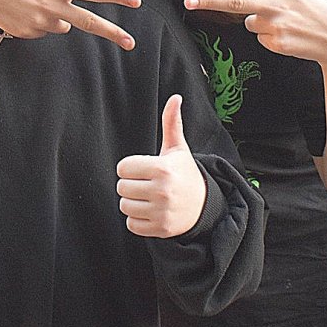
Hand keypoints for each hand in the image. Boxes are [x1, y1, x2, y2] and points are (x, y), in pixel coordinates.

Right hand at [0, 0, 141, 49]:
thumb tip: (64, 21)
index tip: (136, 2)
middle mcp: (51, 7)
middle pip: (88, 22)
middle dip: (112, 33)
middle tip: (130, 43)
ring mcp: (38, 23)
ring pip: (59, 25)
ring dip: (52, 15)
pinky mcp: (24, 33)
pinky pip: (38, 30)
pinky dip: (32, 21)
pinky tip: (14, 8)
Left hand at [115, 95, 205, 237]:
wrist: (204, 206)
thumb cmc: (185, 174)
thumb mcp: (178, 149)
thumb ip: (172, 123)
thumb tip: (176, 98)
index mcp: (162, 168)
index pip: (123, 168)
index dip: (131, 168)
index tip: (143, 170)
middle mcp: (162, 191)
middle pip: (121, 187)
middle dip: (131, 185)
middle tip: (146, 184)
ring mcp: (161, 211)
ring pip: (124, 206)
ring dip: (133, 202)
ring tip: (148, 198)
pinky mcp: (160, 229)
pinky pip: (131, 224)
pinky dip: (138, 220)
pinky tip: (151, 212)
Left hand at [184, 0, 326, 62]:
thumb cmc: (314, 12)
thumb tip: (246, 19)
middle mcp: (275, 4)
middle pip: (235, 3)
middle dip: (209, 1)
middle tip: (188, 1)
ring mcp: (276, 25)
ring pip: (250, 24)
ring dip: (262, 26)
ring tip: (286, 25)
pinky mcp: (278, 43)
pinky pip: (262, 40)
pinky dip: (272, 40)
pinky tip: (290, 38)